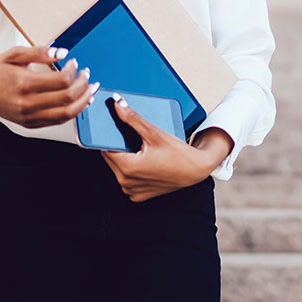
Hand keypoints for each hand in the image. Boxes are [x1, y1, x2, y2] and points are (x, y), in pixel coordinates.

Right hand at [0, 45, 98, 127]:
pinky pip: (57, 121)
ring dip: (84, 101)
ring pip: (66, 114)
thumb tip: (63, 52)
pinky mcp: (29, 124)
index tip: (74, 62)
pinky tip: (79, 101)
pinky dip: (72, 112)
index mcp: (24, 83)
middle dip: (84, 85)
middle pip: (68, 98)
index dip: (74, 71)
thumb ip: (40, 51)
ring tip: (90, 90)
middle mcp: (27, 103)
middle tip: (87, 74)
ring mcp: (28, 116)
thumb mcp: (15, 54)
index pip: (62, 81)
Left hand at [101, 98, 232, 201]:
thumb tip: (119, 106)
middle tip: (134, 140)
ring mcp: (132, 190)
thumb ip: (133, 119)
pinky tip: (144, 162)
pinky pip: (127, 179)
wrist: (196, 170)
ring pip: (118, 169)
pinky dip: (131, 170)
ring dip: (124, 158)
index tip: (114, 131)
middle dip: (119, 147)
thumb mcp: (155, 133)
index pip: (105, 148)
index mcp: (128, 168)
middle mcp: (127, 182)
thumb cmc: (180, 155)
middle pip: (111, 158)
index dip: (109, 138)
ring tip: (141, 151)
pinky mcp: (138, 195)